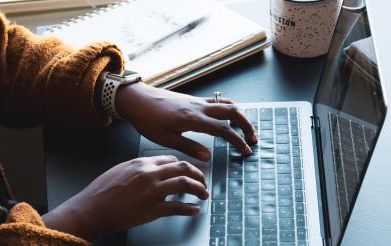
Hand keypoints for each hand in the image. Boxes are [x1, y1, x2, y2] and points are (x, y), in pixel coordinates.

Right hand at [42, 155, 208, 240]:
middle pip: (183, 168)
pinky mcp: (152, 209)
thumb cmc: (101, 192)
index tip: (188, 172)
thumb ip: (138, 168)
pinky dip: (190, 209)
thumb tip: (152, 170)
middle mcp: (149, 174)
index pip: (171, 160)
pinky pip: (178, 207)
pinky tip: (194, 210)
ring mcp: (152, 191)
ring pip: (185, 184)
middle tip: (203, 182)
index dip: (183, 166)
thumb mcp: (120, 170)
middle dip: (198, 175)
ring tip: (203, 194)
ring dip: (199, 189)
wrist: (91, 209)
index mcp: (141, 163)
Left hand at [115, 82, 257, 160]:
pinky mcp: (193, 99)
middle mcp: (199, 107)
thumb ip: (189, 147)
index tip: (246, 151)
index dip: (237, 141)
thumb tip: (208, 157)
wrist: (137, 99)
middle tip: (253, 139)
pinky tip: (228, 117)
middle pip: (232, 111)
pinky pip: (217, 101)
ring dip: (240, 115)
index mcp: (193, 119)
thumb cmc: (148, 119)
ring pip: (227, 104)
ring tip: (245, 128)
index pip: (223, 129)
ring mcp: (197, 101)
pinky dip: (229, 109)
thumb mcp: (165, 139)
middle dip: (246, 125)